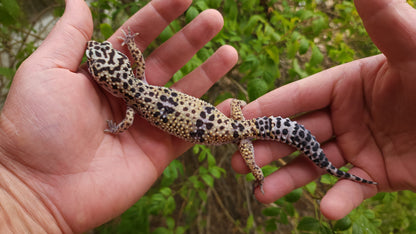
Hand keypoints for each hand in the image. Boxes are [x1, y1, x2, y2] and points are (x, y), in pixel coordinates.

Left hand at [0, 0, 236, 231]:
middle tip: (215, 18)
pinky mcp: (159, 150)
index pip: (139, 37)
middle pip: (168, 60)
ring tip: (230, 51)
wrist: (41, 187)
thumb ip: (71, 36)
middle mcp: (129, 94)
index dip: (161, 15)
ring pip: (184, 92)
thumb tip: (78, 0)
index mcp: (105, 74)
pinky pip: (190, 131)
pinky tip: (230, 102)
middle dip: (192, 38)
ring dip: (208, 72)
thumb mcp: (46, 70)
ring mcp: (147, 122)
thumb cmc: (36, 124)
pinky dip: (210, 119)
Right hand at [228, 0, 415, 219]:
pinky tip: (327, 211)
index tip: (239, 120)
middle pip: (298, 132)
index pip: (299, 96)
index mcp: (347, 83)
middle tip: (237, 163)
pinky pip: (353, 189)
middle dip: (267, 148)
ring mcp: (360, 146)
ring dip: (288, 179)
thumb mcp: (415, 50)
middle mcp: (347, 115)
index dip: (268, 108)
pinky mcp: (377, 175)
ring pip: (316, 164)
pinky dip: (339, 200)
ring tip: (261, 193)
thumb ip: (384, 21)